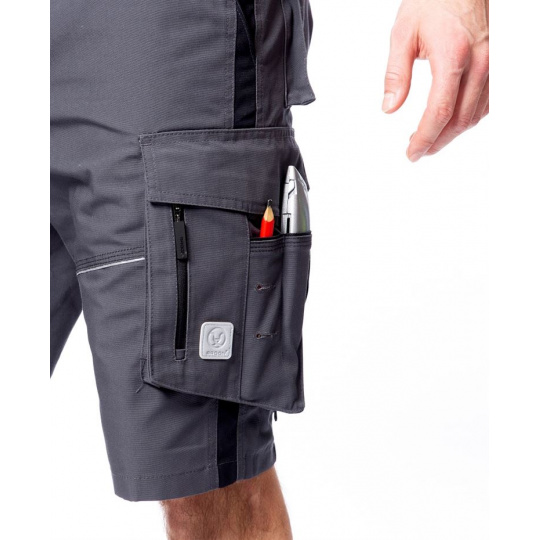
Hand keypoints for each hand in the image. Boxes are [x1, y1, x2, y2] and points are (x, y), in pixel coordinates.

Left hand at [382, 0, 488, 161]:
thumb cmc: (435, 0)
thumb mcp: (404, 32)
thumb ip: (396, 73)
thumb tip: (389, 108)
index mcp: (453, 55)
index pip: (440, 112)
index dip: (425, 138)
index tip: (412, 153)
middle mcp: (480, 62)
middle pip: (459, 121)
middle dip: (436, 142)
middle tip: (418, 152)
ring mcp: (494, 64)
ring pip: (475, 116)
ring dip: (452, 134)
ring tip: (430, 140)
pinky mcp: (500, 64)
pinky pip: (487, 103)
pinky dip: (468, 119)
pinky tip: (452, 123)